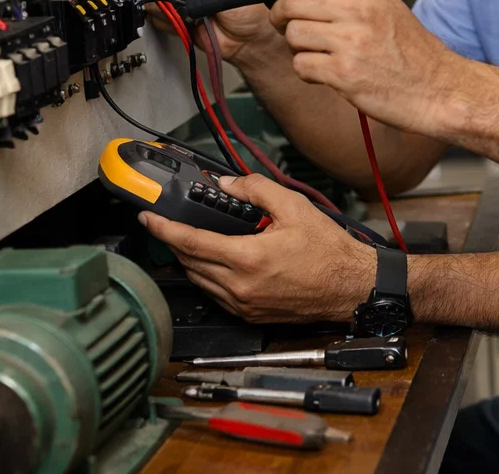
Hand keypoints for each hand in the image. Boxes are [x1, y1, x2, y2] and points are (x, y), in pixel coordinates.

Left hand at [138, 173, 374, 322]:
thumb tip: (228, 183)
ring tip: (194, 242)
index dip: (163, 229)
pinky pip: (215, 295)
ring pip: (198, 281)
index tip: (149, 219)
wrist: (349, 286)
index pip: (190, 242)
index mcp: (247, 257)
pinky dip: (208, 278)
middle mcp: (240, 285)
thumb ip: (256, 190)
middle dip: (175, 242)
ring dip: (190, 261)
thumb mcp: (294, 208)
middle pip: (189, 262)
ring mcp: (243, 304)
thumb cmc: (329, 252)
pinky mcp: (249, 315)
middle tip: (171, 226)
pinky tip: (217, 264)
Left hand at [259, 0, 471, 135]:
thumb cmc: (413, 53)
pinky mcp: (344, 73)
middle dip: (279, 15)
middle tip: (285, 25)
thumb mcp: (385, 7)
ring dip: (297, 46)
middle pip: (291, 2)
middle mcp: (358, 10)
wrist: (438, 88)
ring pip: (293, 34)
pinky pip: (301, 65)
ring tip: (317, 52)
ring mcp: (350, 41)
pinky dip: (306, 71)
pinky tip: (325, 73)